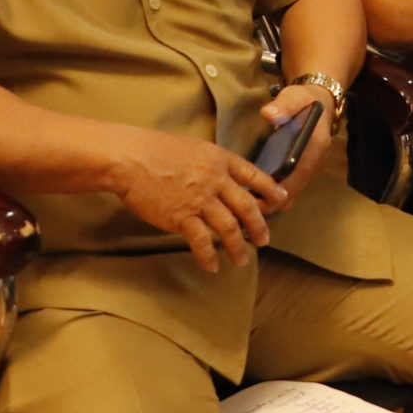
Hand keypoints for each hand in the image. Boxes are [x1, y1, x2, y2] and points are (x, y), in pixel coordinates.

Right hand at [107, 125, 287, 272]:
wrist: (130, 157)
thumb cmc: (154, 149)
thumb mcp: (193, 147)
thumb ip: (211, 163)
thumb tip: (221, 177)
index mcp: (219, 159)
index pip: (254, 175)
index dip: (270, 190)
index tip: (281, 201)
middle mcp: (215, 180)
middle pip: (247, 207)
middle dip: (259, 226)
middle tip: (264, 239)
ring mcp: (200, 199)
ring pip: (229, 228)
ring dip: (238, 247)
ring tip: (242, 259)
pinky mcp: (182, 217)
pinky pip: (201, 242)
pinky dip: (208, 256)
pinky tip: (212, 266)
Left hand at [256, 81, 338, 205]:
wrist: (319, 101)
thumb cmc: (305, 100)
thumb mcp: (295, 97)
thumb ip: (284, 105)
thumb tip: (268, 114)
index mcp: (316, 147)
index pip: (298, 176)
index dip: (279, 189)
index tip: (256, 194)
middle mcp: (315, 164)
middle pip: (293, 192)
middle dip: (270, 200)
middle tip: (243, 201)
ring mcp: (308, 169)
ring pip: (290, 195)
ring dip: (271, 200)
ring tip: (245, 200)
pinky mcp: (301, 170)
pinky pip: (287, 189)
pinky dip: (273, 194)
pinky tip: (253, 191)